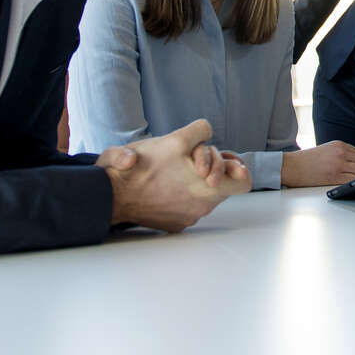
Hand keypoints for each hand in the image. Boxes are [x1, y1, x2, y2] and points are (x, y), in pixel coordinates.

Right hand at [102, 119, 250, 230]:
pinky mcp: (174, 224)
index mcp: (209, 188)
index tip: (220, 158)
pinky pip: (188, 206)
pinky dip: (182, 195)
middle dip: (212, 168)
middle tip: (193, 157)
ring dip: (196, 181)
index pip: (244, 182)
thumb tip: (208, 133)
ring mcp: (188, 217)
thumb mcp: (174, 138)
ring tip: (175, 168)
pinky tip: (165, 183)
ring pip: (204, 195)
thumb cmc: (142, 166)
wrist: (110, 196)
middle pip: (223, 185)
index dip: (236, 166)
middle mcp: (203, 207)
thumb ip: (200, 131)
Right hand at [281, 141, 354, 186]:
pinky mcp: (335, 176)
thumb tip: (351, 163)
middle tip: (352, 176)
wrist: (292, 166)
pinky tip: (345, 184)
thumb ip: (338, 153)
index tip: (352, 168)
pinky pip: (352, 180)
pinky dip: (351, 183)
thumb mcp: (324, 150)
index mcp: (338, 145)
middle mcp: (340, 153)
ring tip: (347, 180)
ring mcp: (338, 164)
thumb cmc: (305, 160)